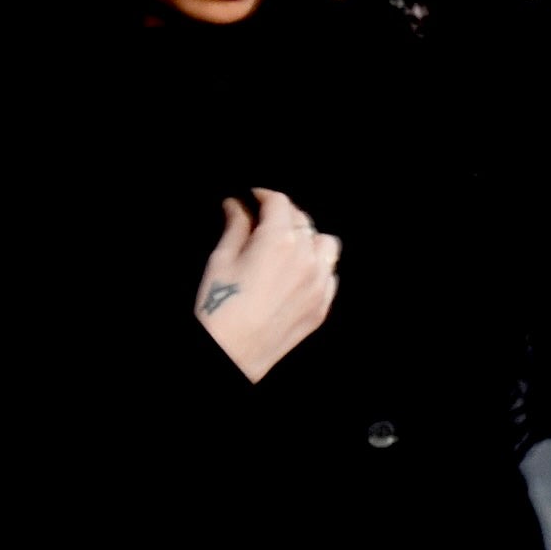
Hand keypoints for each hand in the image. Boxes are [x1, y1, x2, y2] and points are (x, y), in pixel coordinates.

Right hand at [195, 187, 339, 381]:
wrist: (231, 354)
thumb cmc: (221, 308)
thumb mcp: (221, 259)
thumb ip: (235, 227)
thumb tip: (236, 207)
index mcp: (279, 242)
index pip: (280, 203)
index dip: (264, 195)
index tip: (255, 197)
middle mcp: (306, 260)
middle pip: (303, 220)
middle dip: (283, 215)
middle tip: (264, 220)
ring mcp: (318, 285)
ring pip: (326, 245)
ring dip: (308, 238)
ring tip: (286, 244)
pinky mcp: (321, 306)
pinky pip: (330, 275)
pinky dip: (317, 266)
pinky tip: (298, 271)